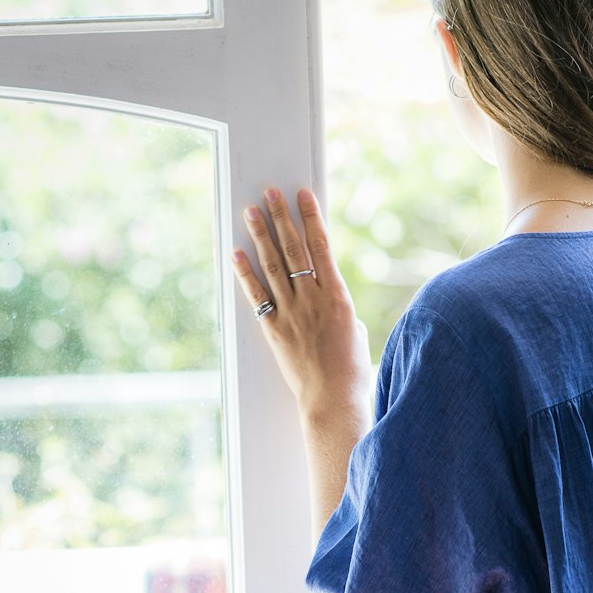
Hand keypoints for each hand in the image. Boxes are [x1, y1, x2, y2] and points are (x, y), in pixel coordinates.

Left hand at [232, 186, 371, 423]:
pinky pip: (257, 296)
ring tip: (251, 212)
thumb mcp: (355, 332)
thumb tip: (331, 301)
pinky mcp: (275, 330)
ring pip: (273, 267)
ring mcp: (292, 314)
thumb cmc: (351, 371)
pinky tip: (237, 253)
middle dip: (282, 218)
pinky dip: (245, 273)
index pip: (321, 247)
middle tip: (270, 193)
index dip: (311, 218)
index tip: (302, 195)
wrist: (333, 399)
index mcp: (338, 297)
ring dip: (260, 236)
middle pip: (294, 250)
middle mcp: (313, 300)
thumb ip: (340, 310)